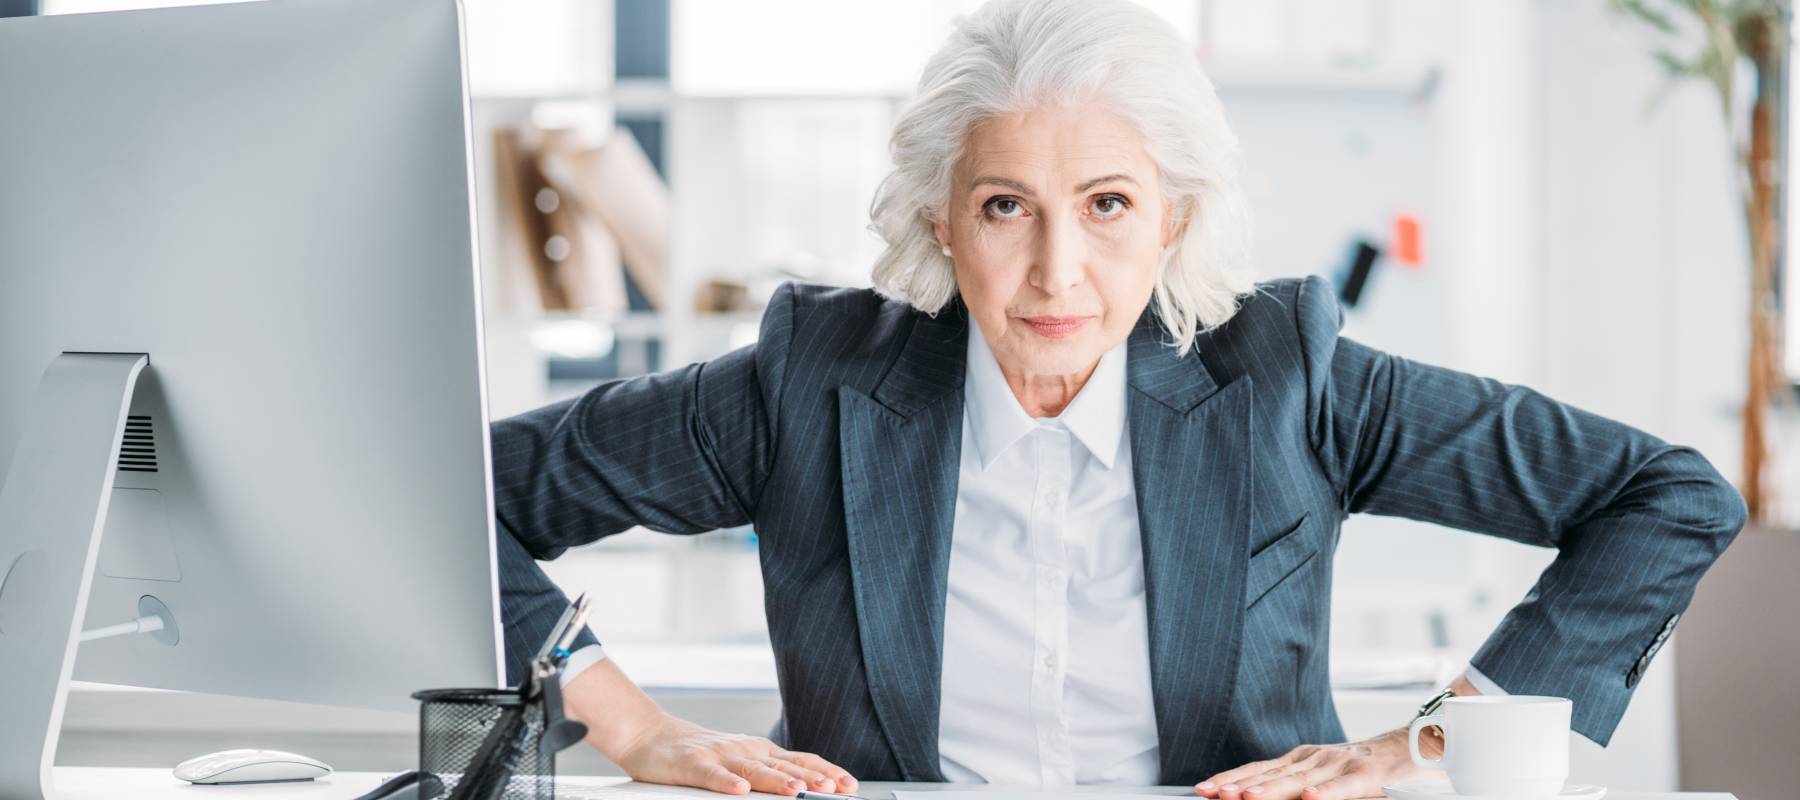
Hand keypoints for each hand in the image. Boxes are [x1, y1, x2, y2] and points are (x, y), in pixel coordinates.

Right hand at [562, 657, 856, 795]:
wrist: (650, 735)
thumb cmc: (698, 752)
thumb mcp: (740, 760)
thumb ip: (769, 772)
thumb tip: (805, 786)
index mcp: (759, 750)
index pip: (800, 760)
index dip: (825, 771)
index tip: (849, 784)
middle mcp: (744, 750)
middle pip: (783, 766)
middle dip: (812, 778)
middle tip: (836, 789)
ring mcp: (719, 756)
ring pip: (753, 771)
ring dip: (777, 781)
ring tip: (798, 792)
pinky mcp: (693, 765)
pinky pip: (712, 776)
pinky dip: (727, 783)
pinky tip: (741, 792)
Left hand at [1192, 727, 1442, 799]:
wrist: (1412, 747)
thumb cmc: (1364, 770)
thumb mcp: (1324, 776)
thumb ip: (1295, 786)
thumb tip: (1252, 796)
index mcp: (1301, 760)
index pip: (1258, 770)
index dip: (1230, 779)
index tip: (1204, 790)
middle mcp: (1315, 758)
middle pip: (1272, 775)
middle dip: (1240, 786)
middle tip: (1215, 795)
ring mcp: (1340, 764)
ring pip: (1301, 781)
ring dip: (1272, 790)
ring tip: (1248, 799)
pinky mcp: (1366, 773)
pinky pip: (1344, 787)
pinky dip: (1326, 793)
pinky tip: (1310, 799)